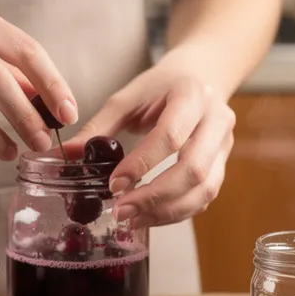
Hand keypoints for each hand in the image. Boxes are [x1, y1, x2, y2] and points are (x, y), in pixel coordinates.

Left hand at [70, 64, 234, 229]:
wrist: (201, 76)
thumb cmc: (162, 86)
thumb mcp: (127, 98)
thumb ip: (99, 127)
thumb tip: (69, 154)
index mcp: (192, 95)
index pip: (170, 136)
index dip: (142, 164)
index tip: (114, 184)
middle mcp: (216, 120)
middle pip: (193, 169)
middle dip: (155, 196)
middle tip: (122, 210)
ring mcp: (225, 144)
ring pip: (204, 189)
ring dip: (167, 210)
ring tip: (133, 219)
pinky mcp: (223, 164)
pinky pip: (205, 197)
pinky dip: (177, 212)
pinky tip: (151, 215)